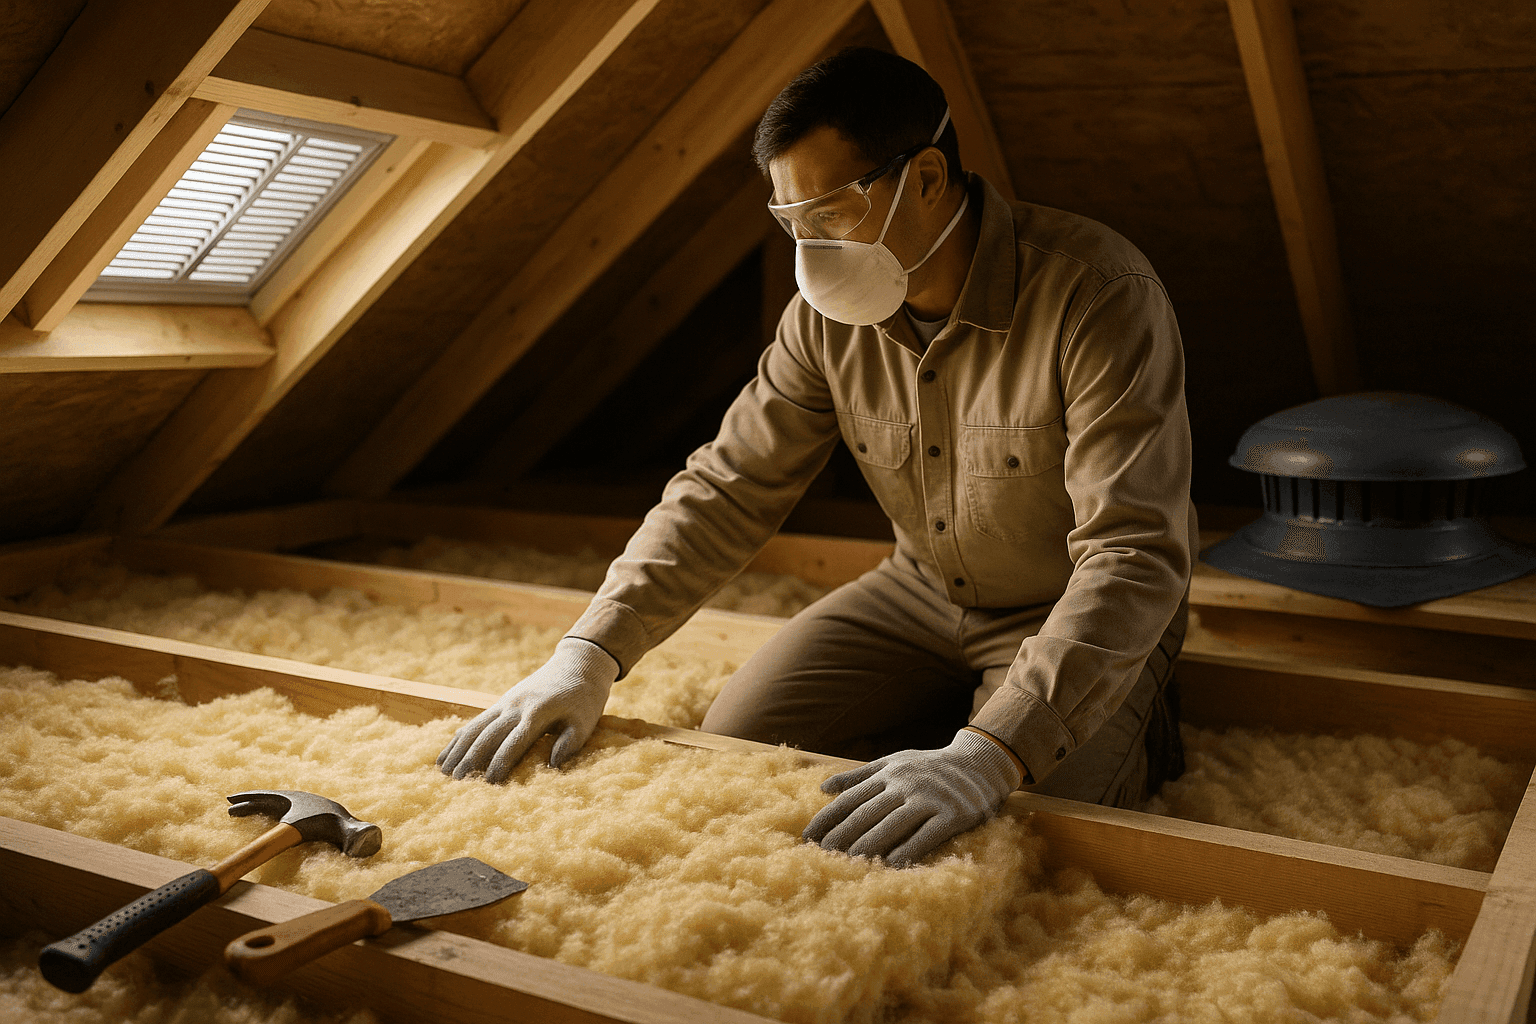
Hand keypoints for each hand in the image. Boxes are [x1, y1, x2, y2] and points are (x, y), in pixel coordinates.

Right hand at [436, 637, 618, 782]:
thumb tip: (552, 766)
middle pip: (488, 735)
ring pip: (476, 726)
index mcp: (539, 713)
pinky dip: (460, 737)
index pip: (514, 743)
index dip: (500, 763)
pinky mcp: (502, 701)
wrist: (578, 663)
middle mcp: (517, 706)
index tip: (488, 784)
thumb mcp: (585, 721)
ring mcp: (506, 702)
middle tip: (456, 782)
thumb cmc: (585, 698)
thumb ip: (569, 743)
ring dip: (458, 748)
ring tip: (443, 770)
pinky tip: (446, 753)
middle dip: (471, 759)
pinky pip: (477, 721)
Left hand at [801, 730, 1022, 866]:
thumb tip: (823, 788)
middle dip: (841, 836)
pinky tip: (893, 866)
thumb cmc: (930, 766)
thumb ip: (859, 776)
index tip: (807, 838)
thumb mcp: (894, 762)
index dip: (827, 818)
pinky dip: (909, 851)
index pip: (850, 798)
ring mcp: (929, 797)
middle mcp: (905, 783)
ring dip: (868, 847)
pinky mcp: (953, 813)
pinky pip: (927, 835)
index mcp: (888, 772)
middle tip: (820, 858)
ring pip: (892, 825)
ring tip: (847, 865)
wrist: (981, 762)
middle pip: (866, 814)